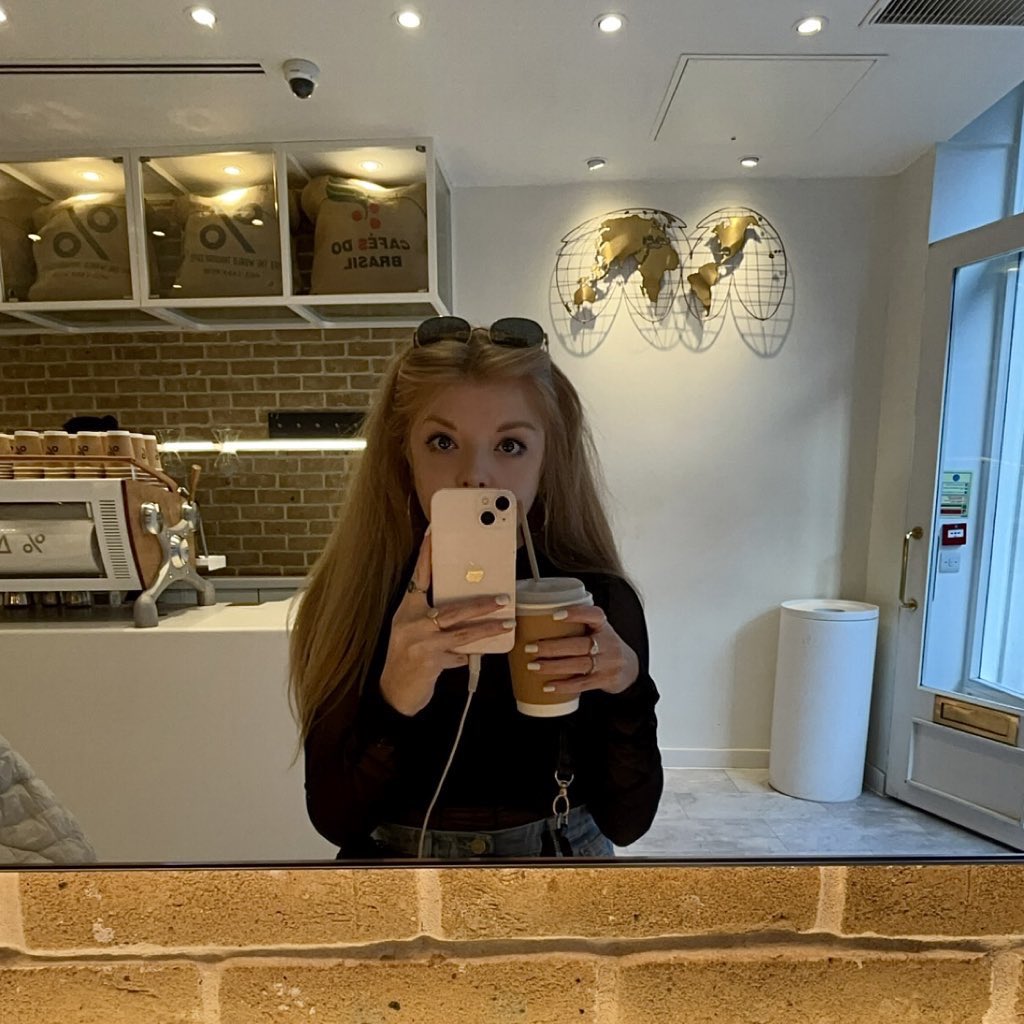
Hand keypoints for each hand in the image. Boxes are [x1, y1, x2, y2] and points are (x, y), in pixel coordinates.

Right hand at [379, 530, 514, 715]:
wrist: (394, 693)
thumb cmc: (407, 659)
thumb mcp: (414, 633)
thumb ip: (435, 620)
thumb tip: (467, 612)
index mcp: (407, 610)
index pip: (419, 577)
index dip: (427, 554)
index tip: (434, 532)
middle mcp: (411, 622)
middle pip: (451, 606)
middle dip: (480, 603)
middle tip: (503, 598)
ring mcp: (419, 641)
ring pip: (461, 630)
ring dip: (487, 627)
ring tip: (507, 623)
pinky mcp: (429, 660)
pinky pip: (459, 653)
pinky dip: (469, 654)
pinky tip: (479, 654)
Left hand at [523, 604, 638, 696]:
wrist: (630, 668)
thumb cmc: (604, 645)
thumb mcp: (598, 630)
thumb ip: (578, 626)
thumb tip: (537, 623)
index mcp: (604, 626)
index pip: (593, 615)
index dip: (576, 613)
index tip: (555, 615)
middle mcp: (608, 643)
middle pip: (579, 644)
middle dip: (552, 647)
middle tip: (530, 648)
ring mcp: (608, 663)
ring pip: (578, 664)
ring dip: (553, 666)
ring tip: (533, 666)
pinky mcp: (604, 680)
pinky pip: (582, 683)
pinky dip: (564, 686)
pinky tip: (548, 686)